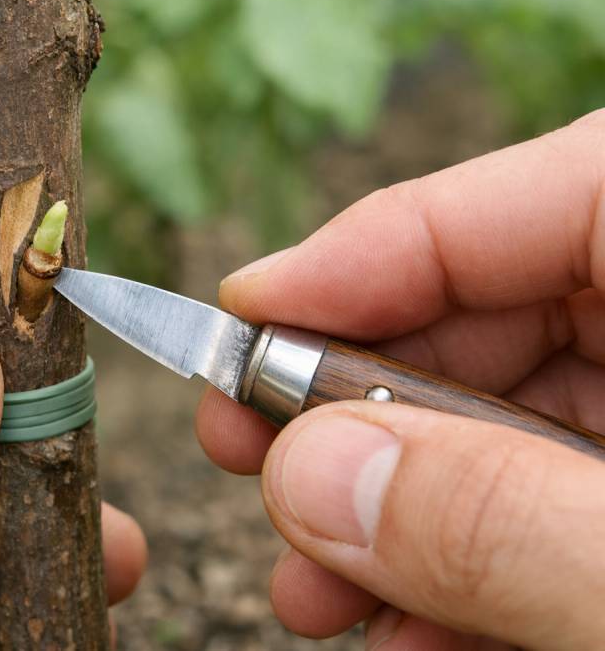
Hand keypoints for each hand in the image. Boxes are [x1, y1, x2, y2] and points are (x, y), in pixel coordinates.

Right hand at [197, 109, 604, 649]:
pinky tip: (395, 628)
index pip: (555, 192)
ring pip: (497, 429)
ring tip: (307, 590)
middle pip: (496, 317)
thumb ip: (502, 521)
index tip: (244, 314)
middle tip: (246, 457)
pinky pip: (534, 514)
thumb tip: (310, 478)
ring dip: (382, 510)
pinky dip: (452, 570)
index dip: (377, 246)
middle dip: (352, 402)